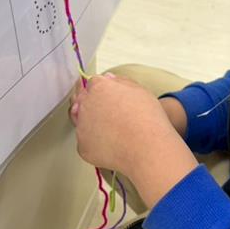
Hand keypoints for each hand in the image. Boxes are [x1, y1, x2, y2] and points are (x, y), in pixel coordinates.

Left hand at [69, 80, 187, 137]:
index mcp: (99, 88)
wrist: (147, 149)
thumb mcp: (140, 91)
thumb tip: (109, 78)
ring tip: (115, 132)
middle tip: (112, 115)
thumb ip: (121, 81)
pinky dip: (96, 144)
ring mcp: (82, 127)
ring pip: (83, 122)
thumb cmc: (147, 121)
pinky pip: (86, 143)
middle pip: (83, 101)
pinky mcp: (82, 147)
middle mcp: (85, 105)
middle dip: (94, 106)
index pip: (92, 84)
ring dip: (93, 124)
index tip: (109, 98)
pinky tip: (112, 144)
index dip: (102, 91)